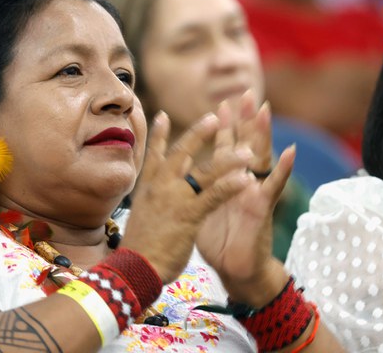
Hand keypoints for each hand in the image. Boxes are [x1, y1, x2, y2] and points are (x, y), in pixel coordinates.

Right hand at [122, 111, 252, 283]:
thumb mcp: (143, 214)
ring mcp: (175, 198)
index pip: (154, 154)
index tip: (163, 116)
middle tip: (213, 116)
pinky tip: (246, 179)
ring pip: (205, 171)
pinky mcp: (189, 215)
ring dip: (228, 160)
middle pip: (182, 152)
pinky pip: (214, 195)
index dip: (159, 134)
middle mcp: (161, 186)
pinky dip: (231, 185)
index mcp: (148, 186)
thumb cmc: (139, 246)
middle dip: (199, 132)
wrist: (135, 267)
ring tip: (247, 151)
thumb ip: (155, 196)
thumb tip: (161, 188)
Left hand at [195, 101, 295, 306]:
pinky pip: (273, 186)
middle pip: (244, 144)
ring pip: (259, 157)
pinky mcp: (261, 208)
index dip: (224, 126)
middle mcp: (242, 182)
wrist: (234, 270)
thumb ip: (201, 187)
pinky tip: (290, 151)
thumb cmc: (218, 239)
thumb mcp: (203, 207)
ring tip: (265, 110)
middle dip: (244, 119)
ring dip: (262, 133)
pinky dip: (282, 169)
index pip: (225, 147)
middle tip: (246, 92)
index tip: (221, 103)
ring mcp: (254, 193)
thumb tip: (184, 171)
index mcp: (225, 181)